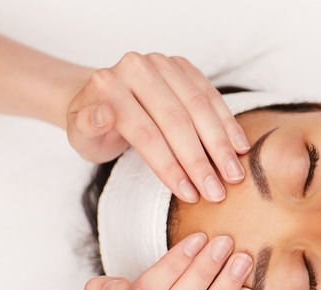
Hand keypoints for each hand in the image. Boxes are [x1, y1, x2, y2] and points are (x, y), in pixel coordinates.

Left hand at [66, 52, 249, 202]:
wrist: (105, 99)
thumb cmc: (96, 128)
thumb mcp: (81, 136)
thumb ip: (88, 127)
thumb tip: (103, 115)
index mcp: (108, 85)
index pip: (145, 132)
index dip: (170, 166)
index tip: (189, 194)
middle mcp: (137, 67)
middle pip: (176, 119)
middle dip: (200, 160)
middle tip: (218, 191)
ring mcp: (163, 63)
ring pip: (199, 106)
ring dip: (221, 144)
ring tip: (234, 175)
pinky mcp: (184, 67)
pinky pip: (212, 95)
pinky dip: (228, 123)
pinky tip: (240, 148)